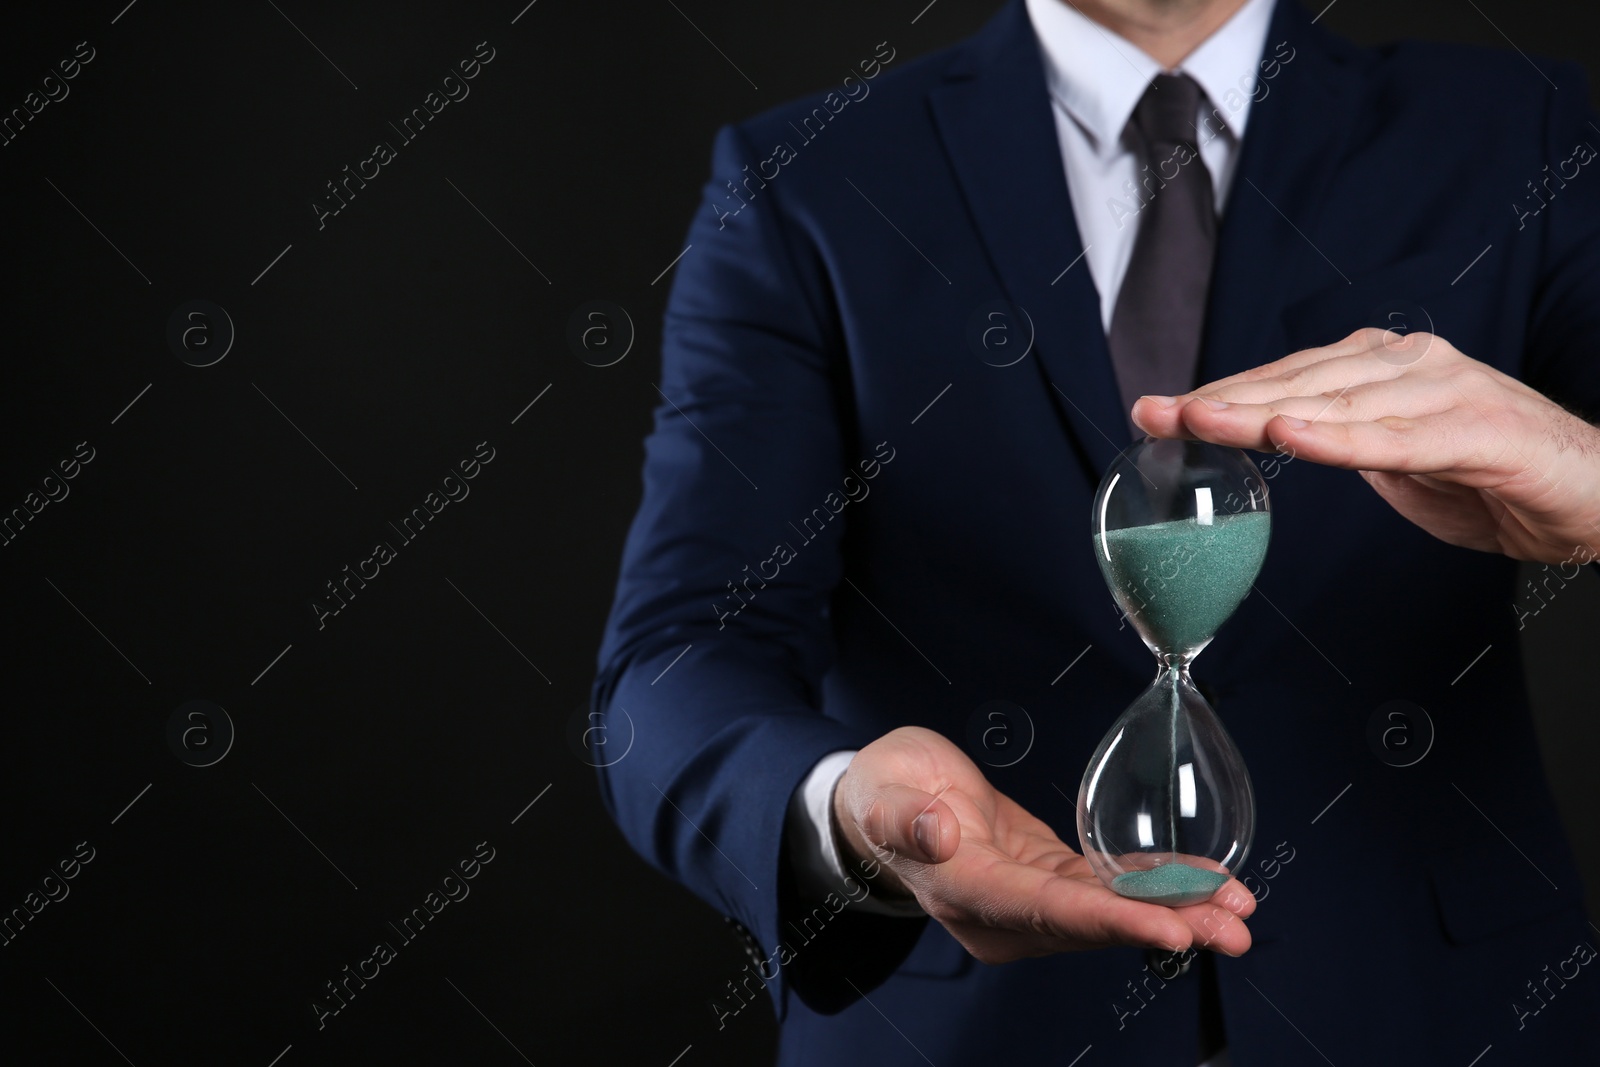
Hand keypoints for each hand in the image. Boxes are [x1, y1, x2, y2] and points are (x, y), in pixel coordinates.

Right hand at [832, 726, 1255, 963]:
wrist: (879, 801)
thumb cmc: (879, 792)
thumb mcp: (881, 791)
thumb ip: (905, 817)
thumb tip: (938, 834)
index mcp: (965, 892)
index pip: (1046, 912)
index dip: (1110, 920)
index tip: (1169, 928)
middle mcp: (1003, 913)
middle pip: (1091, 925)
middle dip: (1166, 924)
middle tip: (1232, 927)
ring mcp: (1026, 902)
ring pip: (1108, 913)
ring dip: (1175, 911)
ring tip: (1236, 911)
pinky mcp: (1044, 880)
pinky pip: (1106, 889)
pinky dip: (1154, 885)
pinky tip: (1201, 883)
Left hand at [1131, 328, 1599, 563]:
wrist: (1593, 496)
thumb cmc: (1495, 475)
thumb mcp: (1395, 461)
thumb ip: (1340, 439)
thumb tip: (1277, 434)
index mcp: (1388, 364)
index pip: (1288, 377)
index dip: (1222, 392)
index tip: (1159, 410)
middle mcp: (1413, 364)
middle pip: (1299, 381)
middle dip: (1222, 400)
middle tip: (1158, 414)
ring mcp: (1449, 390)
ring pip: (1337, 401)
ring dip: (1263, 413)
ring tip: (1203, 421)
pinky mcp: (1480, 431)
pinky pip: (1397, 437)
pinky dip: (1340, 438)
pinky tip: (1290, 437)